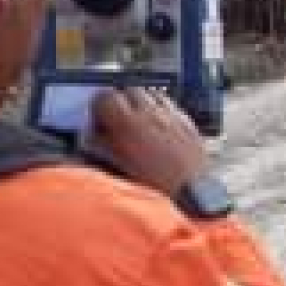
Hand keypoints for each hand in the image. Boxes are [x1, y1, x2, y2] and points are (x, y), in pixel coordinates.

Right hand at [90, 88, 209, 196]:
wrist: (192, 196)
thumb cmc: (153, 188)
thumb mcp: (119, 169)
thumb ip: (103, 146)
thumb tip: (93, 136)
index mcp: (128, 123)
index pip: (106, 97)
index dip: (99, 105)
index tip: (98, 117)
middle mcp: (151, 113)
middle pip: (129, 90)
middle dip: (120, 100)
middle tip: (117, 117)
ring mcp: (172, 115)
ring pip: (151, 94)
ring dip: (141, 101)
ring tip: (138, 120)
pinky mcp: (188, 122)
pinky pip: (170, 105)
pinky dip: (161, 109)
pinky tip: (159, 126)